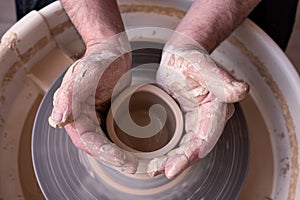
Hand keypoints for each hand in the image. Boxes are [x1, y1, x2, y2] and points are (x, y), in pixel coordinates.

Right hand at [48, 36, 137, 173]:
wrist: (112, 52)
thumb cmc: (98, 59)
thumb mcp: (85, 72)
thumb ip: (70, 95)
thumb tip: (58, 121)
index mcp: (71, 111)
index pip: (85, 139)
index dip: (102, 152)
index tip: (121, 159)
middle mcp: (80, 118)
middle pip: (94, 146)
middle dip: (112, 158)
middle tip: (132, 166)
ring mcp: (92, 118)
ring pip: (102, 144)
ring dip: (116, 156)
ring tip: (133, 164)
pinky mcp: (104, 116)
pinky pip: (109, 135)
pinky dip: (118, 145)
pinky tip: (130, 151)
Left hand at [148, 44, 248, 178]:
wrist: (182, 56)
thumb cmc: (192, 58)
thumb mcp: (203, 66)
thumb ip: (221, 79)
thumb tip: (241, 91)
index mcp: (218, 108)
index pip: (205, 138)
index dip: (189, 156)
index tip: (172, 168)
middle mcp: (211, 119)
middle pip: (195, 148)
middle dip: (178, 163)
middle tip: (158, 172)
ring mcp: (199, 122)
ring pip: (186, 147)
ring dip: (172, 160)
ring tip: (153, 170)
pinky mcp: (188, 121)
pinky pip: (179, 140)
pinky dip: (169, 150)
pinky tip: (156, 157)